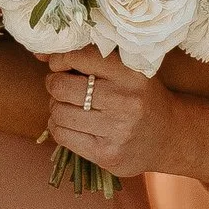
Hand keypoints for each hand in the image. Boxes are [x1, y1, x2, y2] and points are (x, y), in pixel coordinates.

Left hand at [42, 49, 177, 178]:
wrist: (169, 136)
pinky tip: (70, 123)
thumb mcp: (125, 70)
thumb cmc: (139, 96)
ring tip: (68, 106)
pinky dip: (58, 126)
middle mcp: (126, 102)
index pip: (79, 57)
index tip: (60, 64)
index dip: (60, 59)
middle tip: (61, 86)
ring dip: (56, 107)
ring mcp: (117, 131)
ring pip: (58, 112)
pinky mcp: (107, 155)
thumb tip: (39, 53)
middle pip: (62, 87)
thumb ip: (86, 58)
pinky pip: (62, 136)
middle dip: (54, 84)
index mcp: (131, 74)